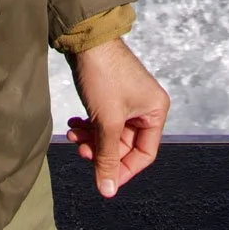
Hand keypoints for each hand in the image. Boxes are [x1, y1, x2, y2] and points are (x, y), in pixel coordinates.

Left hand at [66, 37, 169, 198]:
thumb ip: (107, 158)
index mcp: (155, 111)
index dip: (123, 170)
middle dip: (100, 150)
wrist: (86, 39)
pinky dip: (89, 125)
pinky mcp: (112, 93)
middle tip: (79, 149)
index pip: (144, 154)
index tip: (102, 180)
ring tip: (73, 134)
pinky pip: (103, 120)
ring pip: (110, 133)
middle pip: (124, 145)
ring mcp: (128, 99)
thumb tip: (107, 191)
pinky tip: (73, 122)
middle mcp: (145, 105)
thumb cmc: (103, 76)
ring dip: (91, 138)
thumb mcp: (106, 122)